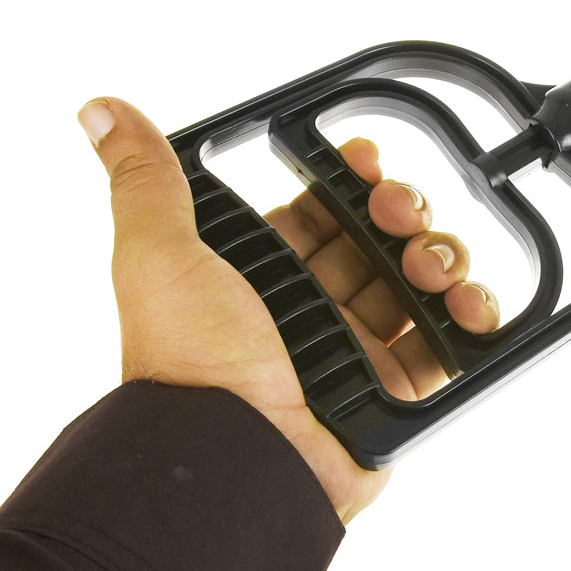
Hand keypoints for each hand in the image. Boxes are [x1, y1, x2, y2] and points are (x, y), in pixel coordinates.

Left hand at [78, 98, 499, 523]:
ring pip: (416, 288)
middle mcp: (309, 311)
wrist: (233, 460)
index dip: (344, 180)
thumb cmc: (192, 361)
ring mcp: (354, 352)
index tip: (363, 159)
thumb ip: (144, 179)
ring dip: (439, 258)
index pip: (317, 212)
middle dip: (399, 212)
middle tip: (401, 212)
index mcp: (261, 276)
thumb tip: (102, 110)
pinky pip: (446, 348)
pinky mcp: (392, 395)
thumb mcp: (158, 255)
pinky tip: (468, 303)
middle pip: (373, 244)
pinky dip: (468, 319)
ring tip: (433, 263)